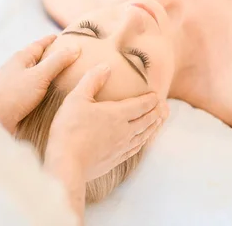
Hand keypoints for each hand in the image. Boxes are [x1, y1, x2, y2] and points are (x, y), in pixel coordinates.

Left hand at [0, 35, 80, 132]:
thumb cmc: (14, 95)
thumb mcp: (40, 75)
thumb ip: (58, 61)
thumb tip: (75, 48)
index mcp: (21, 58)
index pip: (39, 44)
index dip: (52, 40)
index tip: (64, 37)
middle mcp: (16, 69)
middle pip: (36, 58)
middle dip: (51, 56)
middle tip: (68, 57)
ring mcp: (14, 84)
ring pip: (34, 74)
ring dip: (47, 74)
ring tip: (63, 76)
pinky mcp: (14, 98)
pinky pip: (32, 88)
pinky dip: (43, 88)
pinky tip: (50, 95)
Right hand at [44, 64, 167, 181]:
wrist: (66, 165)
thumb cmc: (69, 129)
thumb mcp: (76, 98)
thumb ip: (92, 80)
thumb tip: (106, 66)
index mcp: (117, 114)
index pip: (141, 105)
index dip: (151, 99)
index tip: (156, 95)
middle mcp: (124, 131)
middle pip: (146, 120)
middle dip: (156, 112)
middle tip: (164, 107)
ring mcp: (121, 147)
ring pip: (144, 135)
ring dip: (153, 127)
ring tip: (159, 122)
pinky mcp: (115, 160)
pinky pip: (135, 149)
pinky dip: (143, 142)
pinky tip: (142, 142)